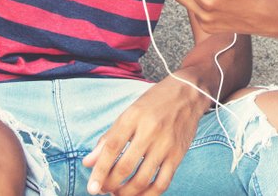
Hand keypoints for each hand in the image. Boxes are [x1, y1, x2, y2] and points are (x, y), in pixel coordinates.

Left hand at [82, 79, 205, 194]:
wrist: (188, 92)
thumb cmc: (154, 102)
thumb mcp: (128, 113)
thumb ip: (108, 138)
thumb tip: (88, 163)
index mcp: (133, 117)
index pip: (111, 148)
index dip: (99, 171)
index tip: (92, 188)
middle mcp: (150, 130)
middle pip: (125, 166)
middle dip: (111, 184)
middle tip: (104, 189)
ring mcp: (166, 144)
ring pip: (143, 179)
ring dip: (127, 193)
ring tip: (119, 193)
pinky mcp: (178, 154)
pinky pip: (163, 182)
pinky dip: (149, 194)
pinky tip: (139, 194)